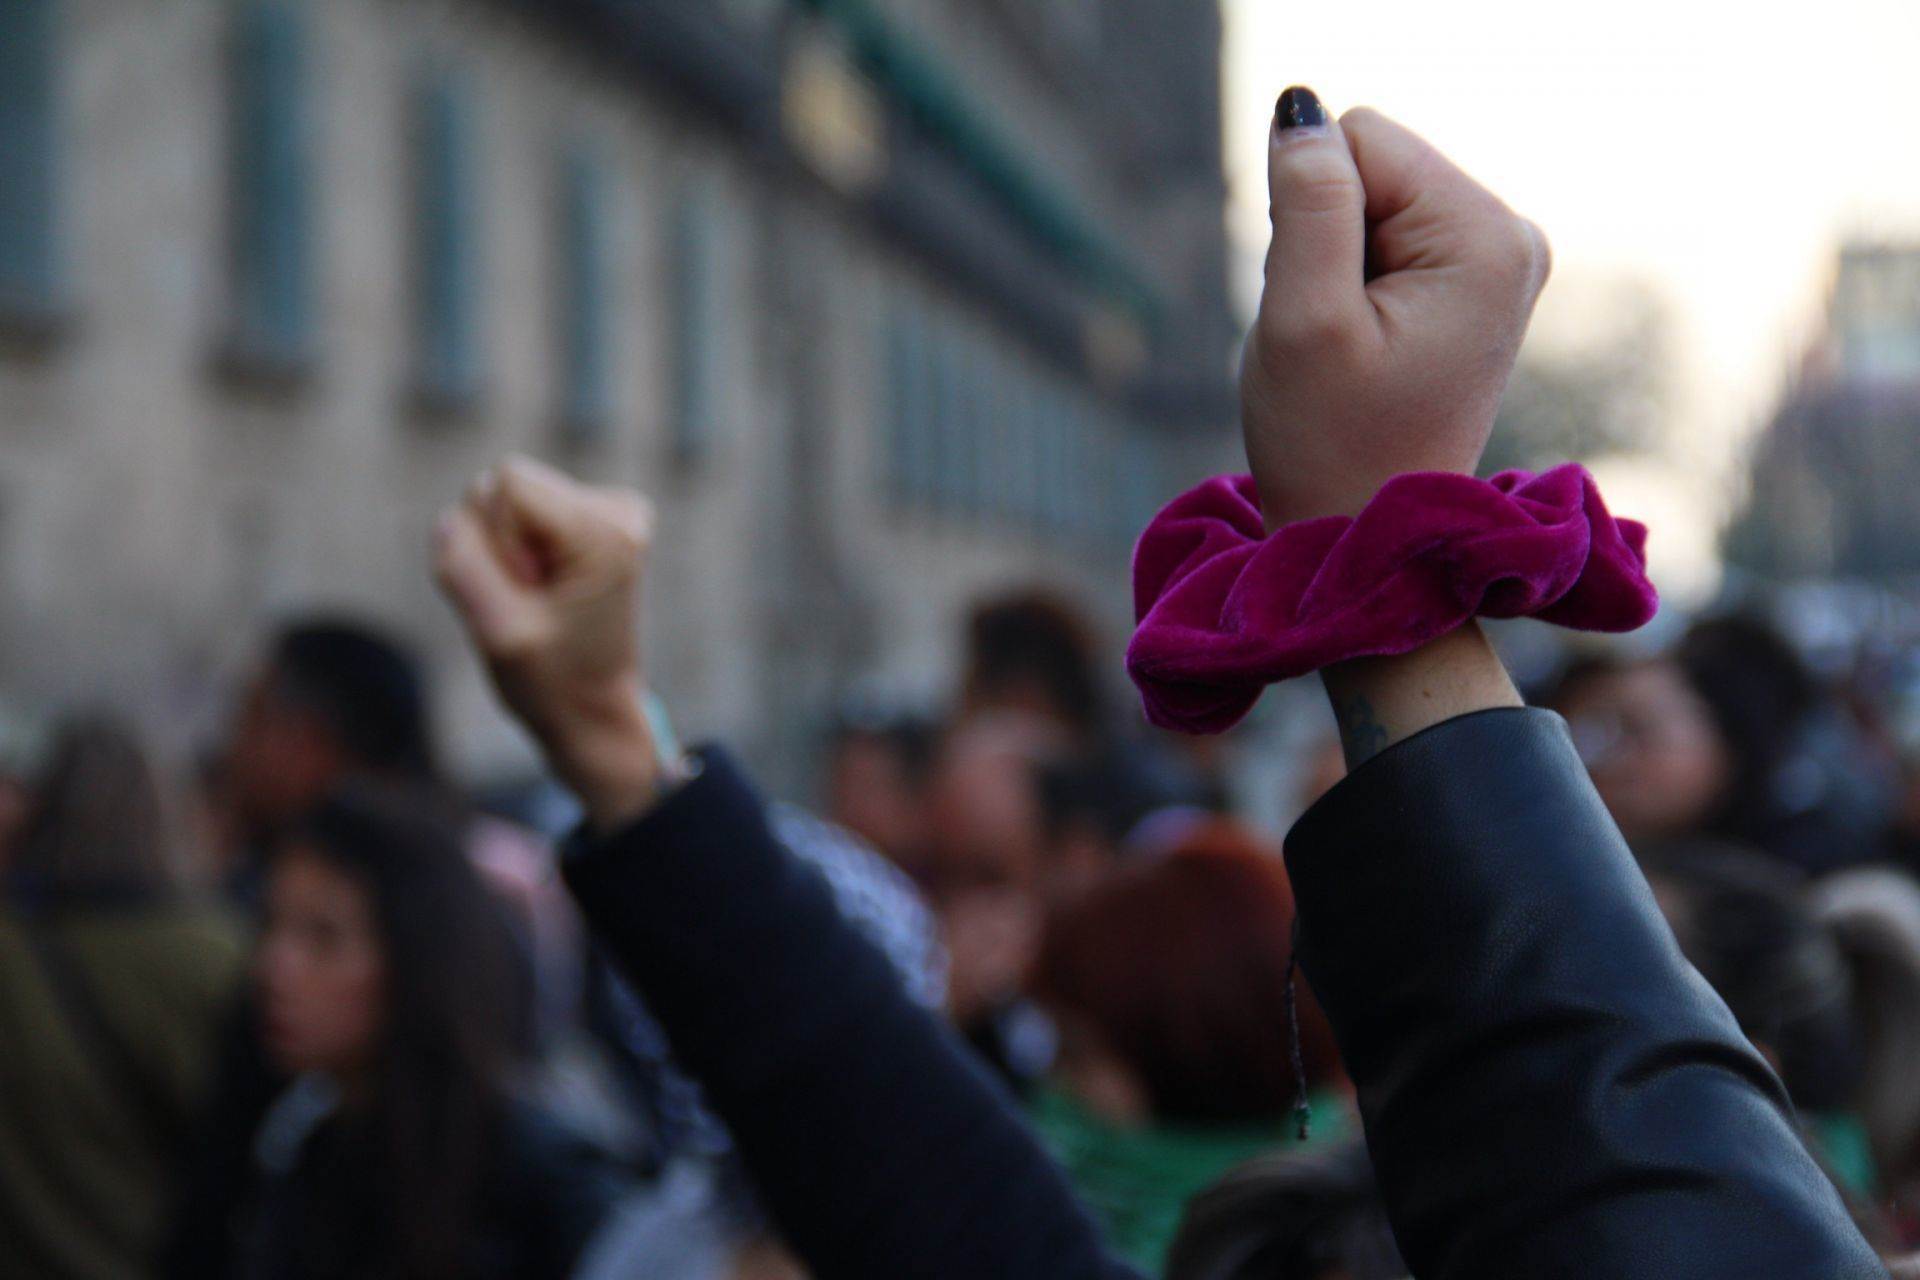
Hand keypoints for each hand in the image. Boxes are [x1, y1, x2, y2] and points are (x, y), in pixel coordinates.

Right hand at [434, 456, 666, 828]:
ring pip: (508, 501)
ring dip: (505, 553)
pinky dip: (518, 555)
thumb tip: (448, 519)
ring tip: (536, 601)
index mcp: (606, 533)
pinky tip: (543, 593)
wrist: (594, 712)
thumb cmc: (553, 683)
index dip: (492, 537)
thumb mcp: (498, 634)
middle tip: (529, 602)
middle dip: (497, 544)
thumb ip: (463, 569)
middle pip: (505, 485)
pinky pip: (520, 515)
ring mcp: (610, 514)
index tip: (521, 589)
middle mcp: (618, 511)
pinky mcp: (593, 523)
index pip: (506, 482)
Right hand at [1242, 89, 1549, 526]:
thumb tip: (1301, 108)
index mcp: (1485, 238)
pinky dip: (1355, 283)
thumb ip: (1306, 203)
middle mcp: (1512, 235)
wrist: (1371, 537)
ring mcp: (1499, 260)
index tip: (1328, 305)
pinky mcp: (1474, 283)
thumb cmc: (1331, 444)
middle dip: (1328, 237)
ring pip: (1371, 200)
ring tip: (1353, 347)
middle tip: (1338, 334)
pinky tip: (1368, 346)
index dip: (1311, 214)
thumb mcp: (1303, 319)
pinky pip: (1385, 236)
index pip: (1361, 139)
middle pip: (1372, 164)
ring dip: (1338, 265)